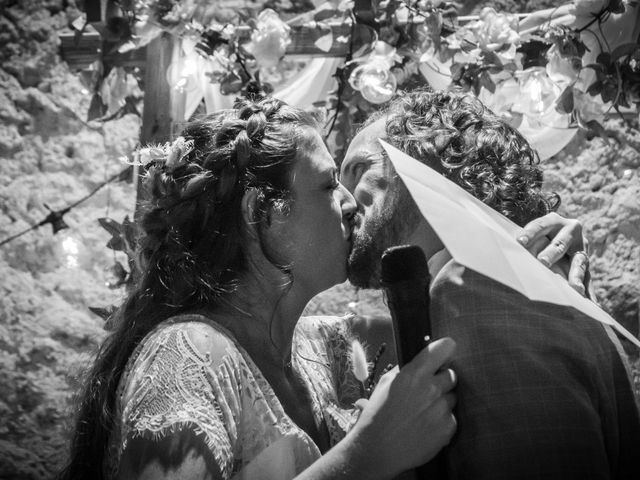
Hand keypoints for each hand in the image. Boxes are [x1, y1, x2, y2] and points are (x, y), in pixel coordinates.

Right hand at [347, 338, 456, 478]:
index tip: (445, 351)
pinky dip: (442, 420)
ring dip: (441, 401)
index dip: (445, 349)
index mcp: (414, 374)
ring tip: (422, 412)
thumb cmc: (377, 414)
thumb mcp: (385, 384)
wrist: (377, 450)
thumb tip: (422, 360)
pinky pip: (452, 417)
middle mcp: (431, 389)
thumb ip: (405, 370)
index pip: (443, 349)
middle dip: (441, 380)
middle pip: (452, 375)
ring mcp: (441, 409)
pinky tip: (425, 425)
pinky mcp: (448, 428)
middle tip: (427, 390)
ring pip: (452, 397)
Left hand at [517, 212, 590, 296]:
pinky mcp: (586, 262)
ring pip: (579, 262)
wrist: (561, 231)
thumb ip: (523, 241)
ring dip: (576, 275)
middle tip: (542, 262)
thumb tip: (504, 250)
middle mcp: (571, 230)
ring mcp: (581, 246)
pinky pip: (588, 278)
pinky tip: (591, 304)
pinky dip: (589, 292)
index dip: (530, 233)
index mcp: (553, 220)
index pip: (540, 225)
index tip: (519, 242)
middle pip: (559, 244)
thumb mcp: (533, 232)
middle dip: (551, 254)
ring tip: (575, 289)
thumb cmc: (536, 235)